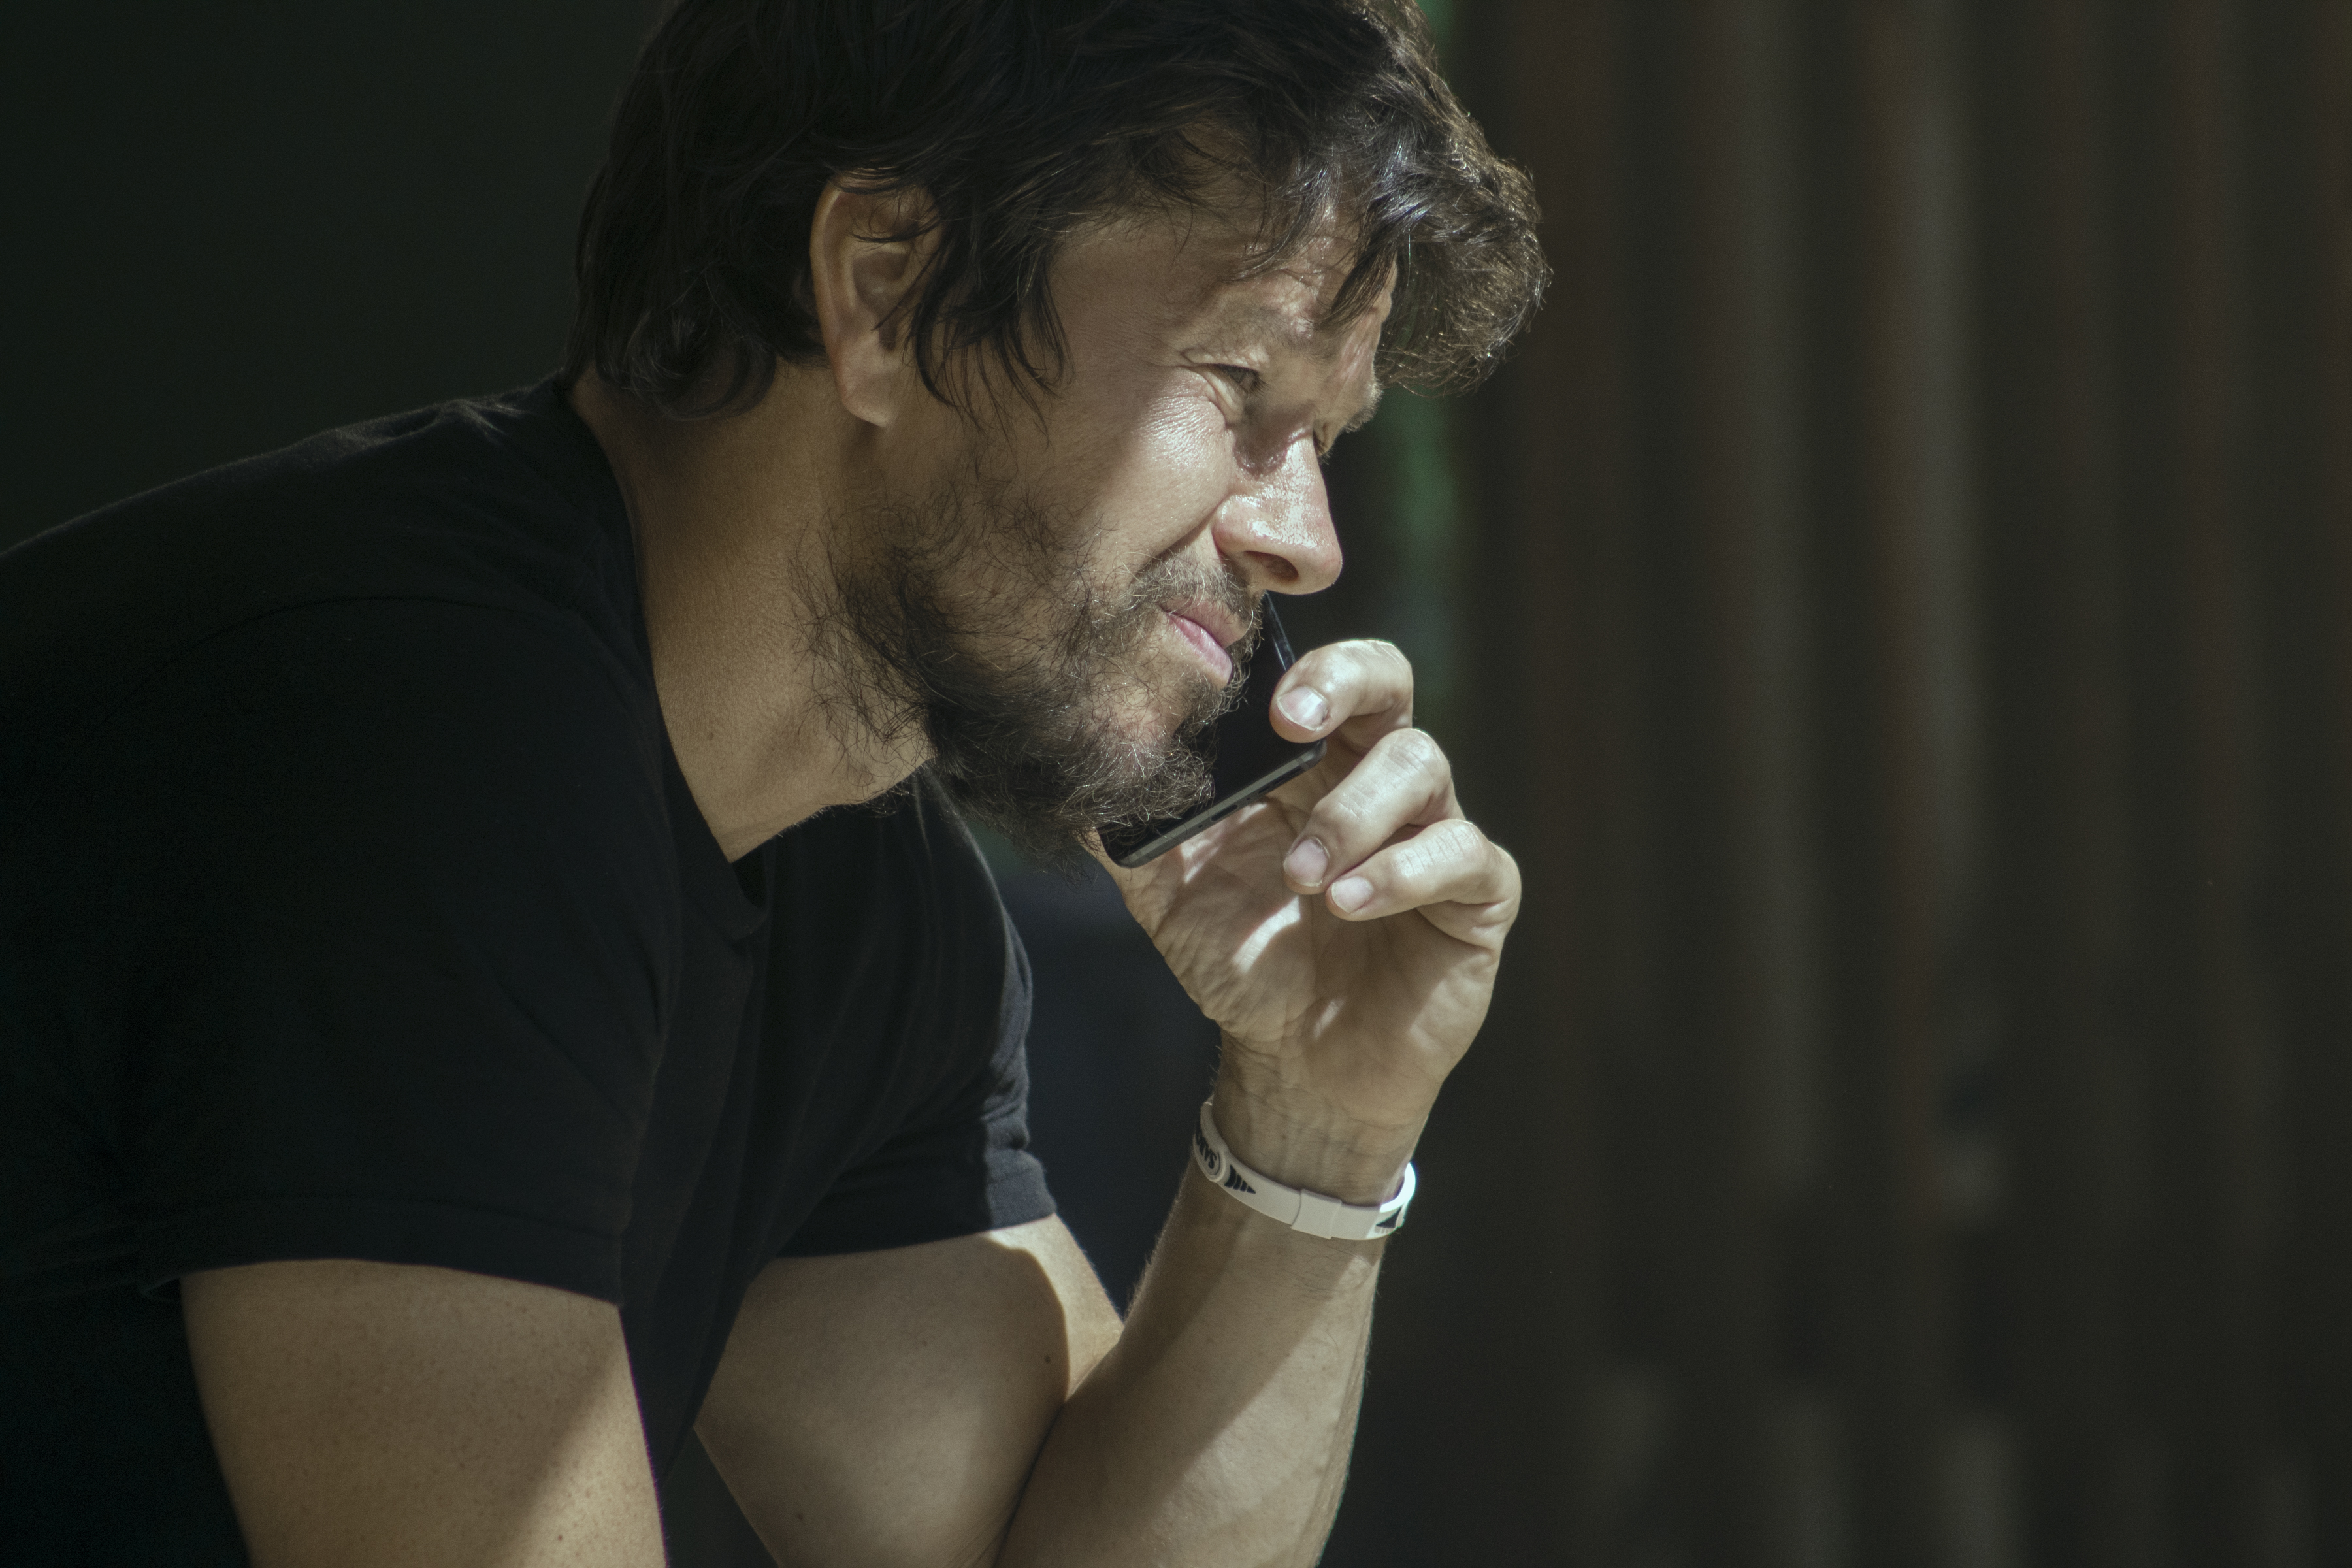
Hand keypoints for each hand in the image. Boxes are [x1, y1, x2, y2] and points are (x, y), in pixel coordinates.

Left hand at [1096, 639, 1518, 1201]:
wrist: (1299, 1065)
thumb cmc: (1243, 962)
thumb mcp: (1169, 897)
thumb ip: (1128, 833)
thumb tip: (1072, 775)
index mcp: (1306, 762)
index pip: (1311, 671)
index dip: (1289, 651)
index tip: (1245, 667)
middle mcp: (1374, 778)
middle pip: (1386, 679)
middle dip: (1341, 681)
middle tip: (1291, 721)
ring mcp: (1432, 827)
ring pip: (1421, 765)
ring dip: (1352, 814)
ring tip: (1303, 877)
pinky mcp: (1477, 891)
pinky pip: (1462, 853)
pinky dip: (1402, 872)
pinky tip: (1349, 905)